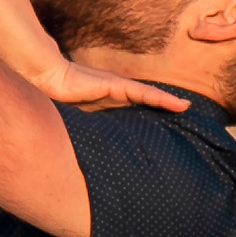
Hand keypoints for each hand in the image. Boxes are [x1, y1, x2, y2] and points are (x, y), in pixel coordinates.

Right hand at [17, 38, 189, 116]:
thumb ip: (84, 131)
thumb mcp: (74, 121)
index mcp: (104, 104)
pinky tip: (181, 106)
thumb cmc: (55, 100)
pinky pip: (147, 94)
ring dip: (169, 104)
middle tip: (180, 117)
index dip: (145, 117)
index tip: (159, 129)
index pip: (129, 112)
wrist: (49, 80)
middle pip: (144, 103)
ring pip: (150, 98)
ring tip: (186, 108)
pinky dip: (165, 100)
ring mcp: (118, 88)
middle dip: (161, 110)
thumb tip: (87, 156)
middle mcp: (114, 94)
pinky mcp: (120, 85)